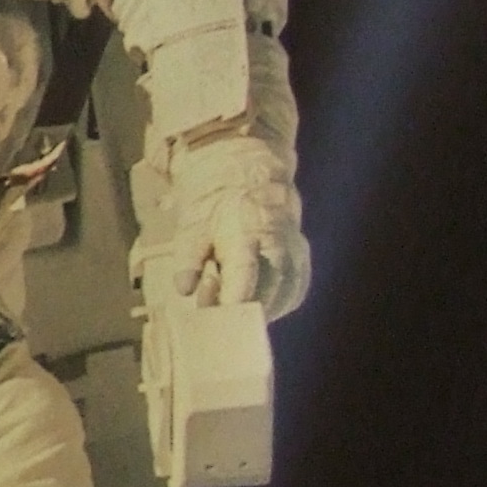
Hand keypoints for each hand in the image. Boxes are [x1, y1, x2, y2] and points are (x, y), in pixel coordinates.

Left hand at [143, 135, 308, 320]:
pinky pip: (295, 288)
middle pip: (269, 290)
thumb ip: (189, 257)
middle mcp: (278, 242)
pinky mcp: (302, 255)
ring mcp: (295, 249)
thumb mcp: (192, 223)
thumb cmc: (214, 200)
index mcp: (246, 232)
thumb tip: (184, 289)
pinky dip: (277, 302)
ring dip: (261, 310)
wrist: (247, 168)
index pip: (245, 272)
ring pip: (286, 294)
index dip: (235, 299)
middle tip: (218, 316)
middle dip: (244, 311)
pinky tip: (258, 306)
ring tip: (234, 309)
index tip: (223, 317)